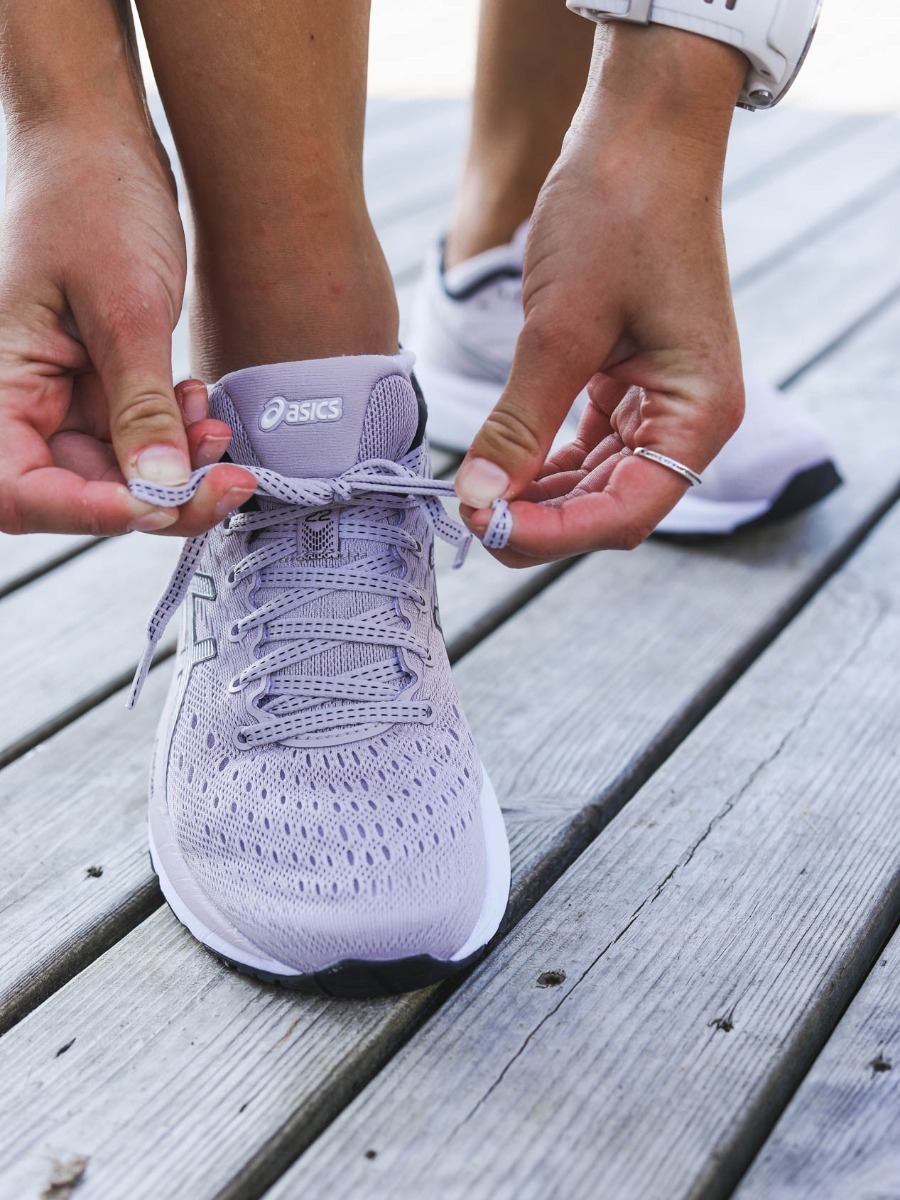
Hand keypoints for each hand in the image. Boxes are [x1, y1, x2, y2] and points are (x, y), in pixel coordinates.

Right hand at [0, 120, 254, 535]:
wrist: (102, 141)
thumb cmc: (91, 198)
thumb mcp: (123, 307)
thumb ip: (140, 406)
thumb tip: (159, 491)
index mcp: (1, 383)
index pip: (20, 491)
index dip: (87, 514)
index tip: (157, 504)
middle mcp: (28, 403)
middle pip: (81, 496)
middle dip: (159, 500)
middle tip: (225, 483)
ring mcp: (69, 400)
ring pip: (123, 477)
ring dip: (180, 470)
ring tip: (216, 430)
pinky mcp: (107, 389)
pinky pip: (146, 441)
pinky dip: (182, 437)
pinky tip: (203, 404)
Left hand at [455, 24, 746, 565]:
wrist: (640, 133)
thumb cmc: (618, 213)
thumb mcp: (560, 328)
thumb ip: (520, 422)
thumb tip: (479, 497)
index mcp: (699, 412)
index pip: (625, 511)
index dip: (552, 533)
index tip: (484, 526)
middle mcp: (690, 419)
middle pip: (610, 507)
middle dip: (539, 520)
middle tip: (467, 512)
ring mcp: (662, 403)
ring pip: (595, 484)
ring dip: (538, 497)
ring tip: (476, 492)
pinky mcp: (631, 384)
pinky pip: (588, 447)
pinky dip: (545, 463)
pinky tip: (501, 466)